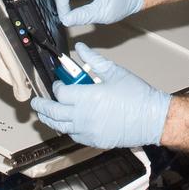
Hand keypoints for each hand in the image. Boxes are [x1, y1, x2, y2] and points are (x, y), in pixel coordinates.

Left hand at [30, 43, 169, 148]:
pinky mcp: (94, 141)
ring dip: (50, 120)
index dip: (56, 86)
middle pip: (53, 112)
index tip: (58, 83)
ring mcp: (88, 131)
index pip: (60, 92)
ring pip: (60, 127)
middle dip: (42, 106)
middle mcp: (83, 116)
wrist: (152, 118)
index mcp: (86, 96)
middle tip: (36, 102)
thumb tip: (80, 48)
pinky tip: (66, 124)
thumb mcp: (114, 71)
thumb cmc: (136, 94)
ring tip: (44, 115)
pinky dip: (67, 129)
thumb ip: (93, 59)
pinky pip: (74, 136)